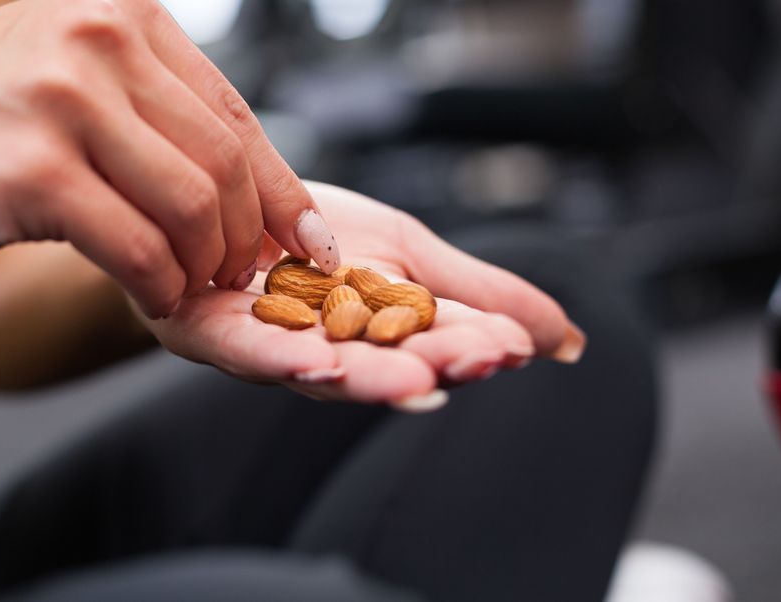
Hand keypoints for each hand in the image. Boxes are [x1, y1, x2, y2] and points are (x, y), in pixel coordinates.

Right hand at [0, 0, 339, 318]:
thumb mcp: (72, 82)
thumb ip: (156, 113)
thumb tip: (250, 191)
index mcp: (123, 16)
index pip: (236, 115)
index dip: (284, 192)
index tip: (311, 245)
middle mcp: (98, 41)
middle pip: (224, 166)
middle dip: (244, 241)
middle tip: (235, 280)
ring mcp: (63, 101)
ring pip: (193, 209)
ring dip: (203, 268)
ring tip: (187, 289)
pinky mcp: (32, 170)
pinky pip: (138, 248)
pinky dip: (159, 287)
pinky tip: (151, 296)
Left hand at [140, 182, 585, 411]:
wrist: (221, 198)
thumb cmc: (311, 234)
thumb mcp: (412, 254)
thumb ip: (482, 296)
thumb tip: (570, 344)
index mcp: (379, 337)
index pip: (435, 345)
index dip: (471, 347)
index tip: (513, 344)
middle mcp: (328, 351)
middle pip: (384, 366)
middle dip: (431, 365)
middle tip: (479, 359)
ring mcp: (268, 346)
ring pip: (321, 368)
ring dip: (369, 375)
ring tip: (414, 379)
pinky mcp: (211, 332)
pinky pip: (246, 349)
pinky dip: (280, 357)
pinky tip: (316, 362)